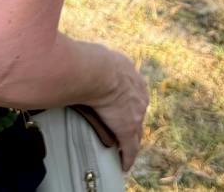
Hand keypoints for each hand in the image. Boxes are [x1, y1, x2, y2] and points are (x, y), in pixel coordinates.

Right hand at [91, 48, 148, 170]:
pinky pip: (129, 148)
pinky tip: (124, 165)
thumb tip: (83, 59)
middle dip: (132, 123)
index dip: (128, 105)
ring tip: (123, 150)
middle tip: (123, 132)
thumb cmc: (93, 62)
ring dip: (129, 141)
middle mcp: (140, 94)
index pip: (133, 95)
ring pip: (135, 132)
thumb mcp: (100, 57)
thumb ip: (98, 62)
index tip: (121, 111)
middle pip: (138, 114)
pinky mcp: (127, 129)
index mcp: (132, 77)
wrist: (97, 71)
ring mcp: (135, 113)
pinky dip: (126, 157)